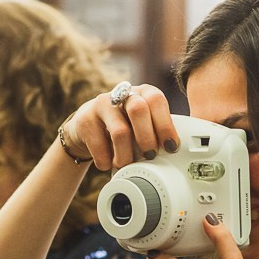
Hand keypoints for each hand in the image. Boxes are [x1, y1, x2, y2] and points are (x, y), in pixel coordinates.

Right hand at [60, 83, 179, 170]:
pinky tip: (108, 164)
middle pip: (138, 110)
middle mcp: (123, 94)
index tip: (170, 147)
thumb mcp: (143, 125)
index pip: (156, 100)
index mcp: (143, 93)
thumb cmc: (123, 128)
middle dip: (147, 138)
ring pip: (120, 132)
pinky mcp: (85, 119)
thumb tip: (173, 153)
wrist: (87, 128)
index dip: (165, 125)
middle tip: (150, 156)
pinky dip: (106, 161)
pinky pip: (100, 146)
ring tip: (126, 165)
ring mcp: (101, 104)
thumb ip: (157, 132)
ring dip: (127, 156)